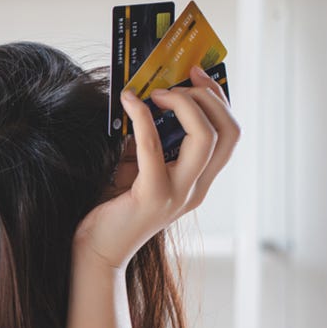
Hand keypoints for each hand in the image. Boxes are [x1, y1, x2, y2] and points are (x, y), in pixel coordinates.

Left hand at [76, 66, 239, 269]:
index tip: (196, 76)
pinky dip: (142, 117)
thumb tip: (144, 97)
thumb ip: (149, 141)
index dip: (219, 100)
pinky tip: (128, 102)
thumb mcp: (138, 168)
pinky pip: (154, 146)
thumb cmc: (114, 208)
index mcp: (199, 182)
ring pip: (206, 137)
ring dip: (184, 104)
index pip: (229, 135)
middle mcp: (196, 189)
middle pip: (228, 132)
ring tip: (155, 94)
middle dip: (207, 97)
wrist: (97, 251)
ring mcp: (179, 195)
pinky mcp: (152, 196)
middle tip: (175, 82)